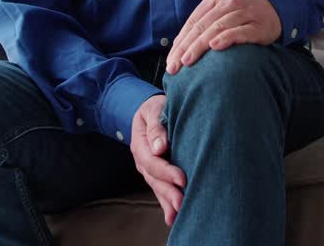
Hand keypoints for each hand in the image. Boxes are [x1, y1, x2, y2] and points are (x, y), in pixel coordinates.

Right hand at [130, 94, 184, 226]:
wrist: (151, 111)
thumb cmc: (155, 108)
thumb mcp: (154, 109)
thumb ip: (157, 125)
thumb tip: (160, 147)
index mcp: (140, 144)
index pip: (152, 161)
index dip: (166, 171)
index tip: (182, 178)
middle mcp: (143, 160)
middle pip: (154, 179)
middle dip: (168, 192)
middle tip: (182, 202)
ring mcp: (149, 169)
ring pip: (157, 188)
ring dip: (168, 201)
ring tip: (180, 213)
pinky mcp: (158, 174)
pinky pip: (161, 190)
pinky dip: (167, 204)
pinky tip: (174, 217)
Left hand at [165, 0, 281, 74]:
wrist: (279, 3)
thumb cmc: (245, 12)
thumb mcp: (224, 9)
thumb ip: (205, 22)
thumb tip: (180, 46)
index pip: (194, 21)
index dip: (181, 41)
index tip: (171, 61)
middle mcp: (230, 1)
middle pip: (202, 25)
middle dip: (186, 47)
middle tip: (175, 66)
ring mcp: (245, 11)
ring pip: (217, 28)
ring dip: (200, 45)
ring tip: (188, 61)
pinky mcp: (259, 24)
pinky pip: (240, 31)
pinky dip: (226, 38)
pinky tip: (215, 47)